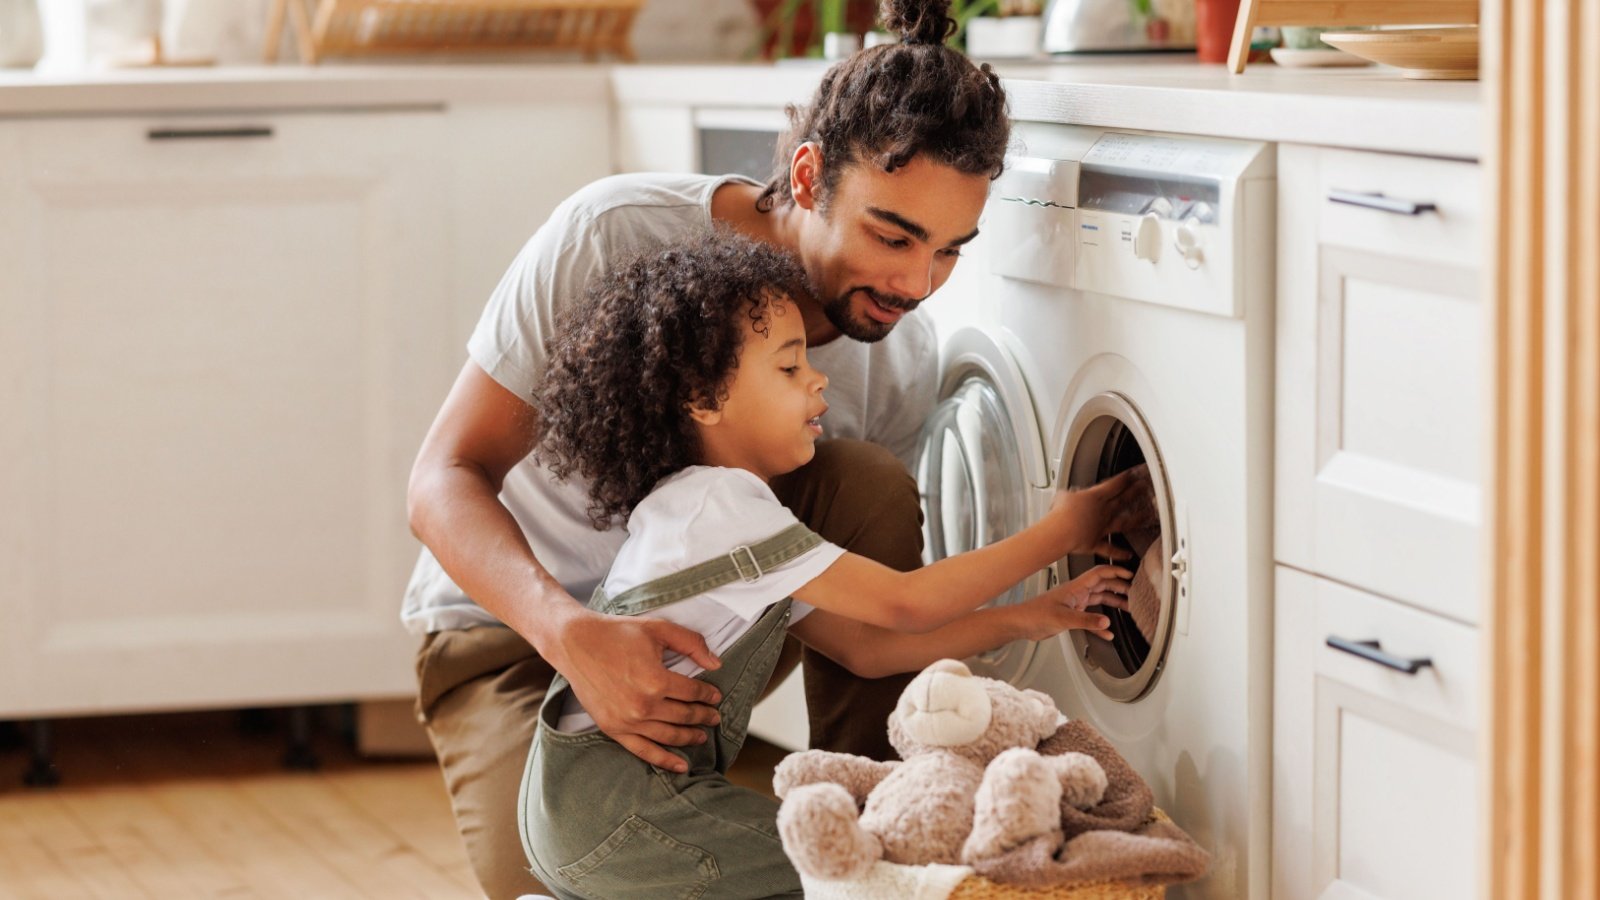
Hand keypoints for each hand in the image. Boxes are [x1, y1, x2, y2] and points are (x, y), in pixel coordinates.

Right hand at [547, 610, 723, 773]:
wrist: (576, 643)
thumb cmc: (618, 633)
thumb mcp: (659, 629)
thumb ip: (691, 644)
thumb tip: (716, 664)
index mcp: (656, 680)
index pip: (693, 693)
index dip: (708, 695)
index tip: (716, 696)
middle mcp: (643, 705)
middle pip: (684, 716)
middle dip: (704, 717)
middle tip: (715, 717)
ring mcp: (627, 721)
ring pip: (668, 736)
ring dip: (689, 737)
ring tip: (702, 736)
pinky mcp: (612, 729)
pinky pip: (643, 750)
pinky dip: (664, 760)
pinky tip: (681, 766)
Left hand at [1013, 564, 1132, 641]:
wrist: (1021, 624)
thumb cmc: (1035, 614)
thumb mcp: (1063, 618)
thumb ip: (1086, 620)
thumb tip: (1106, 622)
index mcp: (1076, 588)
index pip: (1100, 574)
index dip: (1116, 572)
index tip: (1131, 575)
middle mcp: (1077, 594)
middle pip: (1103, 586)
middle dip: (1119, 588)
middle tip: (1134, 593)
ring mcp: (1075, 604)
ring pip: (1099, 600)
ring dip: (1114, 604)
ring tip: (1128, 608)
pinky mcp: (1071, 616)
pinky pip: (1091, 618)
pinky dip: (1100, 625)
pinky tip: (1107, 632)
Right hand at [1048, 464, 1156, 555]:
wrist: (1061, 531)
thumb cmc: (1061, 512)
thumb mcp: (1064, 495)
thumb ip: (1071, 494)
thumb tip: (1070, 495)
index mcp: (1096, 497)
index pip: (1114, 484)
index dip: (1125, 478)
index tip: (1133, 474)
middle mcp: (1103, 512)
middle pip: (1123, 500)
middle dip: (1134, 492)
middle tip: (1144, 487)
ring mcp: (1102, 528)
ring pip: (1123, 523)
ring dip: (1136, 520)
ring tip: (1146, 516)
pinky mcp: (1096, 543)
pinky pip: (1109, 549)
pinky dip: (1119, 553)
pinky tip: (1128, 555)